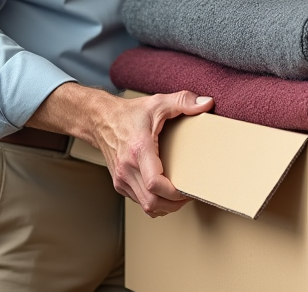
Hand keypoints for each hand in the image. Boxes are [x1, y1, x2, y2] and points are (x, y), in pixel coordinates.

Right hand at [29, 83, 212, 216]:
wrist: (100, 120)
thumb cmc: (128, 114)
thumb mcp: (158, 102)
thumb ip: (183, 101)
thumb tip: (207, 103)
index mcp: (138, 150)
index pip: (154, 184)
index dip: (174, 193)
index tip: (188, 188)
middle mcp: (127, 168)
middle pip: (152, 202)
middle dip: (174, 204)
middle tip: (189, 194)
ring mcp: (121, 178)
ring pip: (146, 207)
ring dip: (165, 206)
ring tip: (179, 195)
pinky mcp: (120, 183)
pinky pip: (139, 201)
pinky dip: (154, 202)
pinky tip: (164, 192)